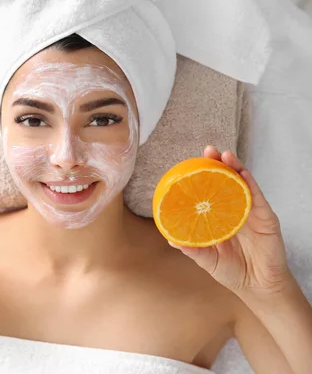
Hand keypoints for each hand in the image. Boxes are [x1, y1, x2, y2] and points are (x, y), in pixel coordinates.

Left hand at [170, 146, 292, 297]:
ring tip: (225, 155)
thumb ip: (191, 248)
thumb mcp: (206, 259)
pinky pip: (258, 199)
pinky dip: (251, 185)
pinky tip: (243, 174)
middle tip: (209, 150)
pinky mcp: (267, 219)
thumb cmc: (232, 272)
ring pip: (244, 185)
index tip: (191, 163)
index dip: (204, 176)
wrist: (258, 288)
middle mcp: (237, 210)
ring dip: (236, 168)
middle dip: (219, 164)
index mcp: (221, 217)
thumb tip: (170, 239)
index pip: (212, 191)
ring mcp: (253, 213)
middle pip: (228, 182)